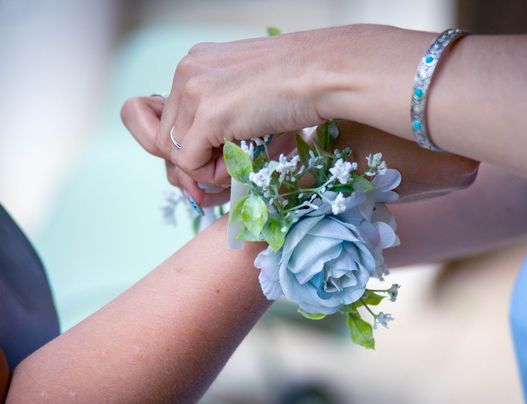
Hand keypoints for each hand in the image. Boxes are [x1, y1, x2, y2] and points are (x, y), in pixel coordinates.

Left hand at [154, 25, 433, 189]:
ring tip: (240, 164)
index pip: (167, 118)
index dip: (185, 148)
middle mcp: (187, 71)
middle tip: (221, 177)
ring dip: (205, 170)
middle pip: (162, 137)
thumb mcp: (250, 104)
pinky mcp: (208, 113)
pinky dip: (213, 174)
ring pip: (173, 153)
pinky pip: (189, 163)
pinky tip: (243, 163)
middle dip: (189, 166)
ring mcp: (194, 91)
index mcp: (197, 64)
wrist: (327, 75)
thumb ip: (219, 129)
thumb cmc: (302, 90)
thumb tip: (198, 179)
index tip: (212, 165)